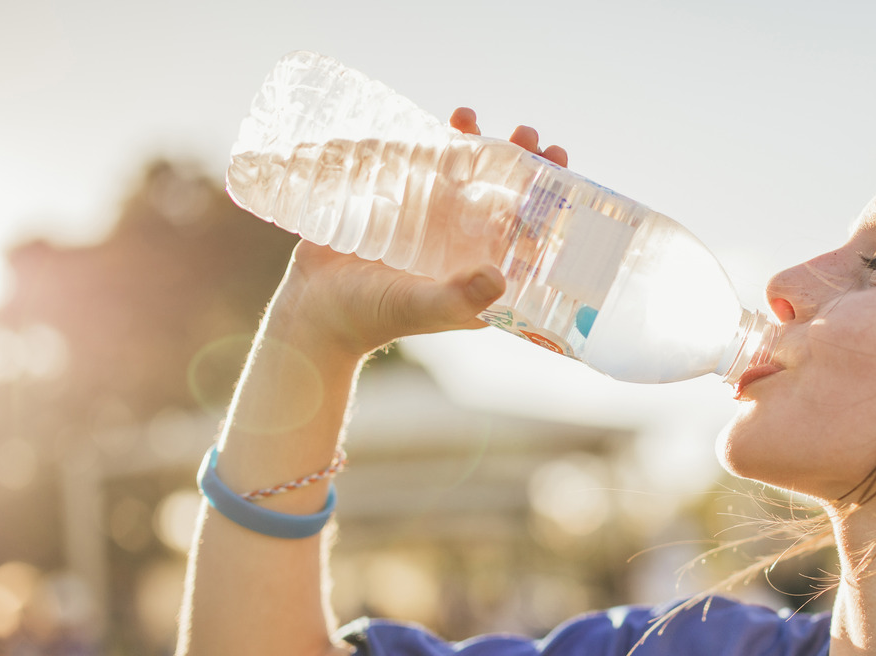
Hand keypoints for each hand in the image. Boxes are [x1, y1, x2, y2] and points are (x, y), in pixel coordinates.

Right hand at [273, 112, 569, 357]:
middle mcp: (464, 246)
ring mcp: (433, 223)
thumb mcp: (420, 308)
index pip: (528, 234)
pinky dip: (436, 141)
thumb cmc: (371, 317)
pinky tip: (445, 121)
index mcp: (483, 273)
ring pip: (466, 175)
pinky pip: (425, 167)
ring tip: (473, 118)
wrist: (313, 309)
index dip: (550, 203)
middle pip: (503, 196)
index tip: (561, 171)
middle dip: (521, 164)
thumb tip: (500, 276)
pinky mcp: (400, 205)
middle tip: (528, 136)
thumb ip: (459, 298)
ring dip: (479, 144)